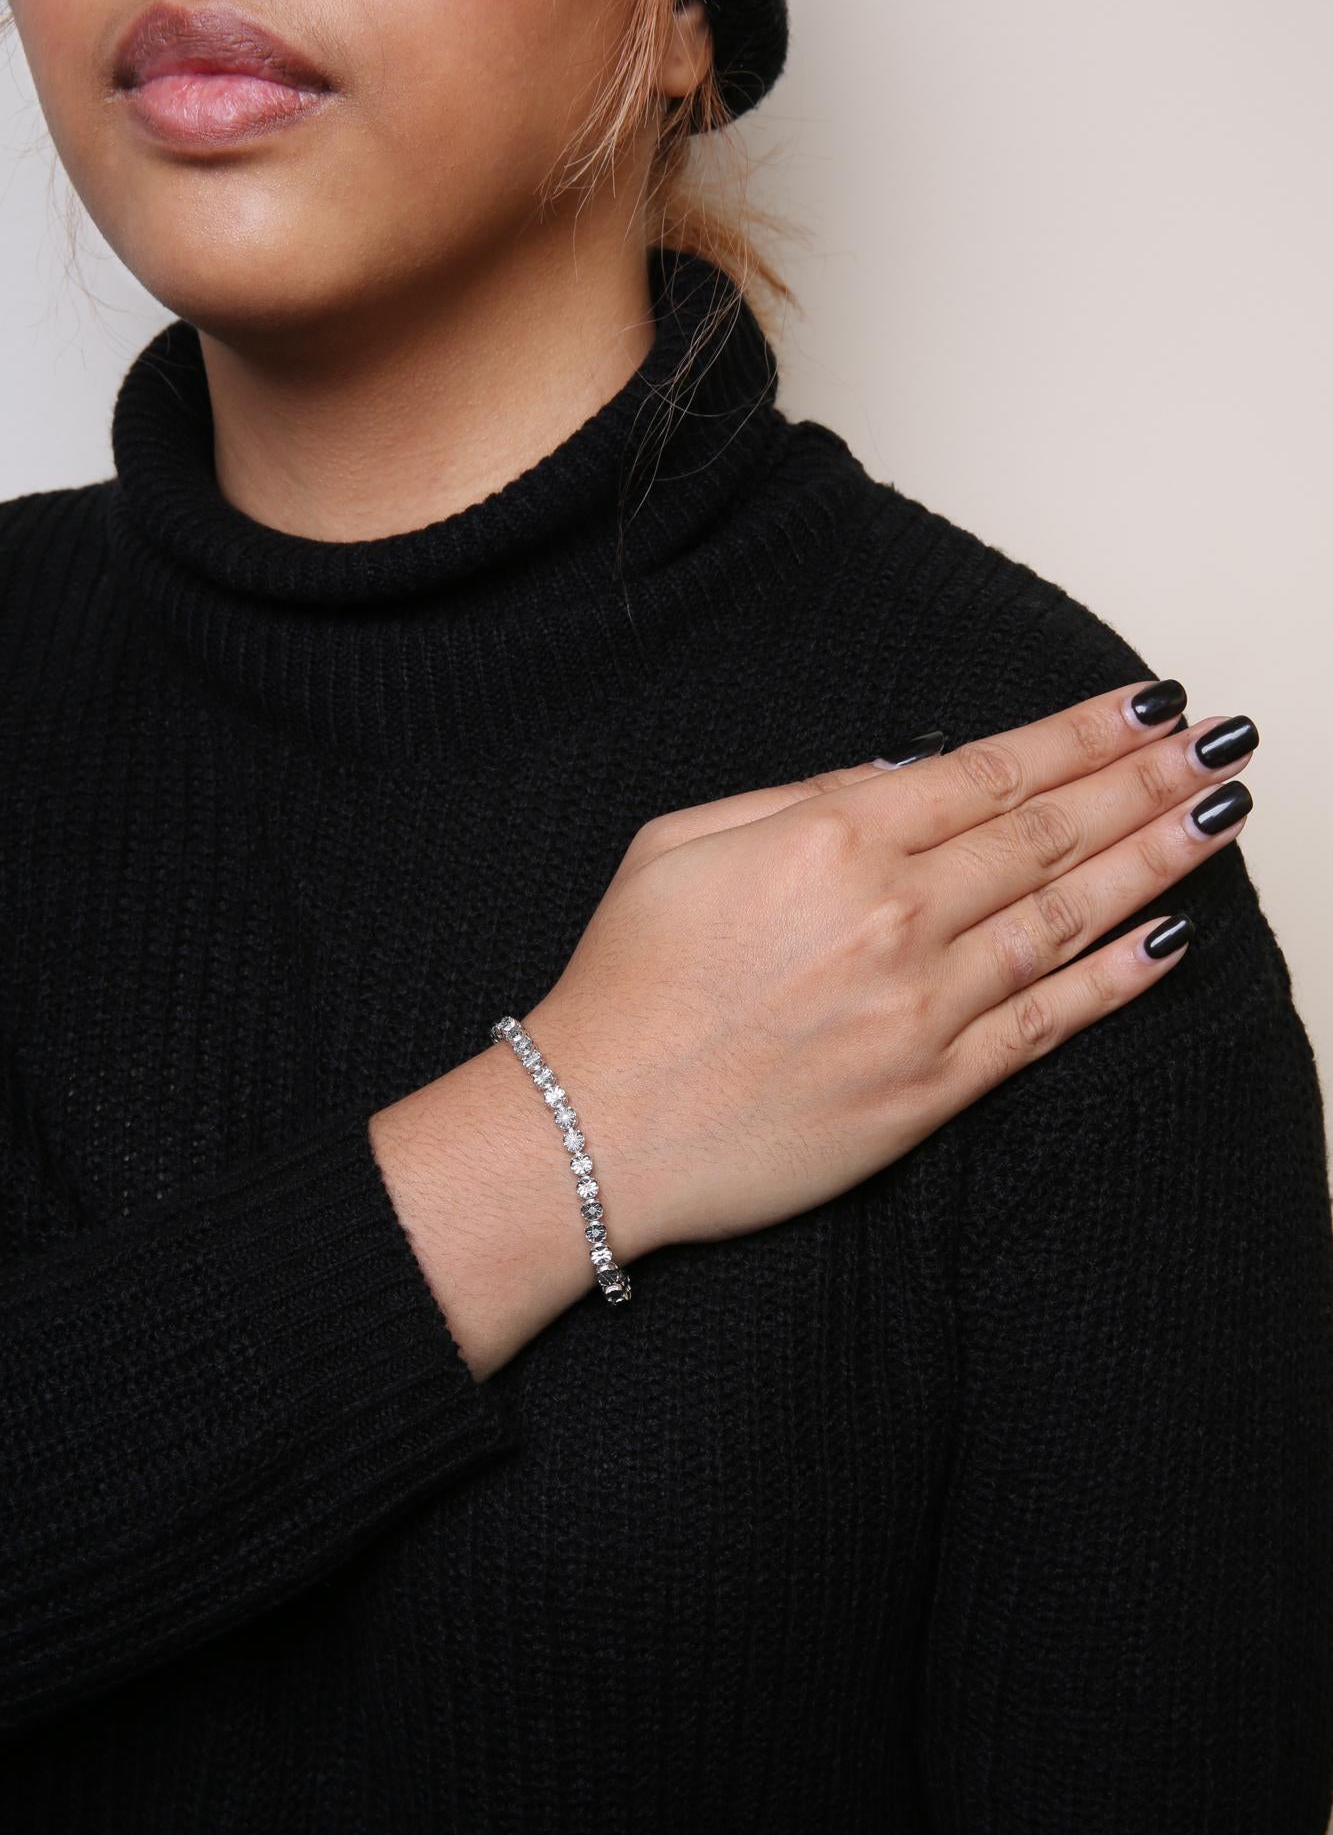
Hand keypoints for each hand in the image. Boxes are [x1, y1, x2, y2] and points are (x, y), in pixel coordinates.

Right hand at [524, 684, 1255, 1257]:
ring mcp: (921, 1006)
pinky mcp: (931, 1091)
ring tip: (1222, 816)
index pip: (991, 770)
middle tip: (1221, 743)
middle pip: (1049, 832)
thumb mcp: (679, 843)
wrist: (595, 1129)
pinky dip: (1117, 979)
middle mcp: (894, 915)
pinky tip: (1174, 939)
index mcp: (830, 839)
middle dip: (1145, 780)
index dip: (1082, 733)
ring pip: (1067, 916)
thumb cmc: (623, 984)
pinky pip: (1047, 1024)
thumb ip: (800, 798)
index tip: (1148, 704)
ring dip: (1156, 860)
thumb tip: (905, 776)